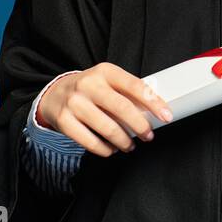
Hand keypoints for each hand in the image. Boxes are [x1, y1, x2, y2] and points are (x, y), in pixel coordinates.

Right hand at [37, 63, 173, 157]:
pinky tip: (112, 149)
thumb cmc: (91, 90)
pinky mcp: (63, 120)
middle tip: (148, 136)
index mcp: (105, 71)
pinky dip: (106, 149)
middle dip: (140, 126)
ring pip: (107, 128)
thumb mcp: (108, 82)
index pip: (135, 86)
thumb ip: (128, 93)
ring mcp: (74, 102)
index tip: (166, 116)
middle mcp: (88, 84)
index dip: (153, 103)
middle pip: (122, 108)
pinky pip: (90, 142)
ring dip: (124, 142)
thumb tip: (155, 112)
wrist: (55, 93)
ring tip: (129, 145)